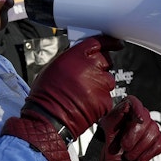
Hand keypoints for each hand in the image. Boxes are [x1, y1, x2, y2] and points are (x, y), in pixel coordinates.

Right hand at [2, 36, 121, 160]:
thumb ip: (72, 58)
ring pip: (108, 78)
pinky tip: (86, 102)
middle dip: (100, 65)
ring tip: (84, 92)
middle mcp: (89, 68)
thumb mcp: (53, 66)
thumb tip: (82, 57)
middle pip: (106, 59)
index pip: (98, 43)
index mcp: (75, 56)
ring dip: (100, 83)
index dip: (108, 42)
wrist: (48, 118)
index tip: (115, 43)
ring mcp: (99, 84)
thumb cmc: (46, 95)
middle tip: (90, 75)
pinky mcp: (105, 100)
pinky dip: (100, 99)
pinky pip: (108, 95)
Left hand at [90, 96, 160, 160]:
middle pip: (146, 118)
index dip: (138, 108)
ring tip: (128, 155)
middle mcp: (134, 120)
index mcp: (119, 115)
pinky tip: (139, 158)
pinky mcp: (154, 143)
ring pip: (154, 131)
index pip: (132, 101)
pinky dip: (150, 152)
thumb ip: (114, 119)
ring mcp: (146, 131)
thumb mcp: (105, 137)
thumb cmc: (103, 155)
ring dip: (140, 148)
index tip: (139, 119)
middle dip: (136, 135)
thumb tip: (126, 105)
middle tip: (124, 147)